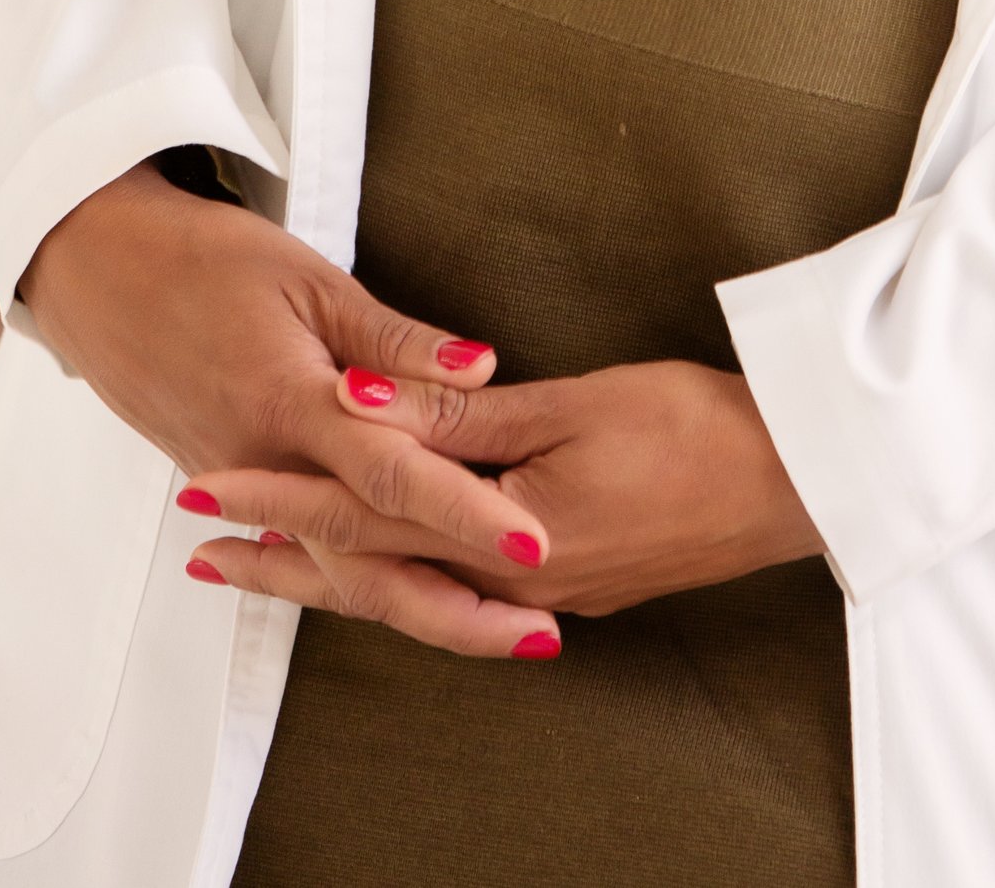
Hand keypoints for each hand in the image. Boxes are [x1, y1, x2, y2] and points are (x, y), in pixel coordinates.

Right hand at [19, 163, 562, 657]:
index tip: (534, 546)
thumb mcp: (309, 279)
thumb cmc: (209, 259)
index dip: (465, 513)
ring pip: (335, 573)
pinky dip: (352, 587)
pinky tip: (407, 609)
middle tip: (540, 633)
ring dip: (417, 608)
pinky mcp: (227, 491)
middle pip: (368, 558)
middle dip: (456, 604)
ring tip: (495, 634)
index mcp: (290, 402)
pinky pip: (298, 556)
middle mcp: (263, 465)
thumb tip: (483, 368)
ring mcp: (239, 489)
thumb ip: (393, 339)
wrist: (101, 275)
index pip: (393, 473)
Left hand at [183, 358, 820, 624]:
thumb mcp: (574, 403)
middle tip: (201, 543)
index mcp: (502, 531)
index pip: (364, 511)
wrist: (793, 483)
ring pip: (409, 585)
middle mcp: (510, 577)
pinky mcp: (573, 582)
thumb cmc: (697, 430)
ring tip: (266, 563)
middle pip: (370, 565)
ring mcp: (543, 590)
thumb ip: (466, 416)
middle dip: (280, 553)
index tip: (210, 485)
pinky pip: (457, 591)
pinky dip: (400, 580)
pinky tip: (387, 575)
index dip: (281, 495)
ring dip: (331, 574)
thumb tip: (368, 408)